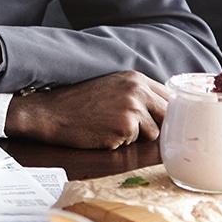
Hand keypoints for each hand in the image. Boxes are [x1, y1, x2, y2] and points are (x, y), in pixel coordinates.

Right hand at [4, 71, 168, 148]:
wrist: (50, 113)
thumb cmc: (79, 103)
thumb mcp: (112, 87)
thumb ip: (140, 94)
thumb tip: (169, 110)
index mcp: (136, 78)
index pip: (171, 98)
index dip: (167, 113)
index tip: (158, 120)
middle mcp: (137, 91)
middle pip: (168, 116)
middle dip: (155, 125)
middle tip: (131, 127)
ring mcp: (131, 109)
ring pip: (153, 133)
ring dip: (136, 136)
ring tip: (110, 127)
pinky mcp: (123, 129)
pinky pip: (134, 143)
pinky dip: (121, 142)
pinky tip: (102, 133)